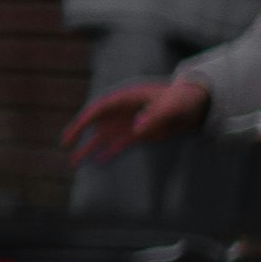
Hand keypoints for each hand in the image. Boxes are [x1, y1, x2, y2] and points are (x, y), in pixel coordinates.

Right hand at [59, 71, 210, 164]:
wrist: (196, 105)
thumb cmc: (181, 100)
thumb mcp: (170, 106)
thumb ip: (155, 117)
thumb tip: (136, 129)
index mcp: (125, 99)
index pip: (98, 109)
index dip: (83, 121)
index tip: (72, 134)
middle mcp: (122, 111)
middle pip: (94, 122)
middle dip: (78, 133)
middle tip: (65, 146)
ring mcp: (128, 122)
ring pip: (103, 136)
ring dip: (88, 148)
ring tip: (73, 162)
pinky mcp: (138, 134)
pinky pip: (118, 144)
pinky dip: (108, 152)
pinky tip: (97, 161)